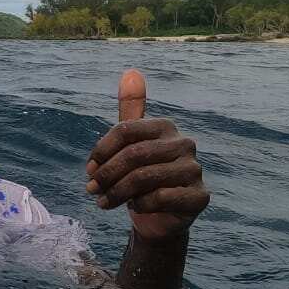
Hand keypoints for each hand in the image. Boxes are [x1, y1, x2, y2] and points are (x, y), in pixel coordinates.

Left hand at [85, 69, 208, 242]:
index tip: (88, 169)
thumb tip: (131, 72)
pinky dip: (139, 205)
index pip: (125, 129)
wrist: (160, 216)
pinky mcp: (200, 196)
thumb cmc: (142, 176)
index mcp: (165, 126)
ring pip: (144, 178)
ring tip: (104, 201)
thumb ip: (131, 110)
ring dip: (117, 193)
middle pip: (133, 154)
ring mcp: (194, 170)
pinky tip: (134, 208)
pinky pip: (160, 198)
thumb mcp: (132, 142)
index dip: (101, 150)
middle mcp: (185, 144)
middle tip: (90, 189)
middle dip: (106, 174)